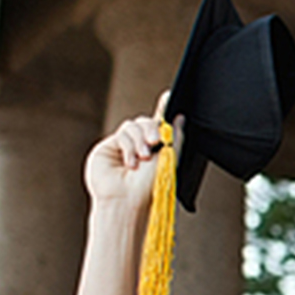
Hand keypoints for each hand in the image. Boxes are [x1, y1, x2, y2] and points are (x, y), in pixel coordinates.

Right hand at [84, 91, 178, 209]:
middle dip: (152, 130)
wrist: (126, 199)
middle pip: (148, 123)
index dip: (165, 110)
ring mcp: (127, 146)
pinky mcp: (112, 146)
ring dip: (140, 140)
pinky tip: (130, 162)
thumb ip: (176, 137)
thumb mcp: (168, 160)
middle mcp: (144, 148)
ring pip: (134, 126)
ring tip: (142, 159)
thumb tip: (181, 117)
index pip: (163, 126)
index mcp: (161, 152)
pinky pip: (123, 133)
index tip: (169, 96)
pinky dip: (128, 145)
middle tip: (155, 142)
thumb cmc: (149, 187)